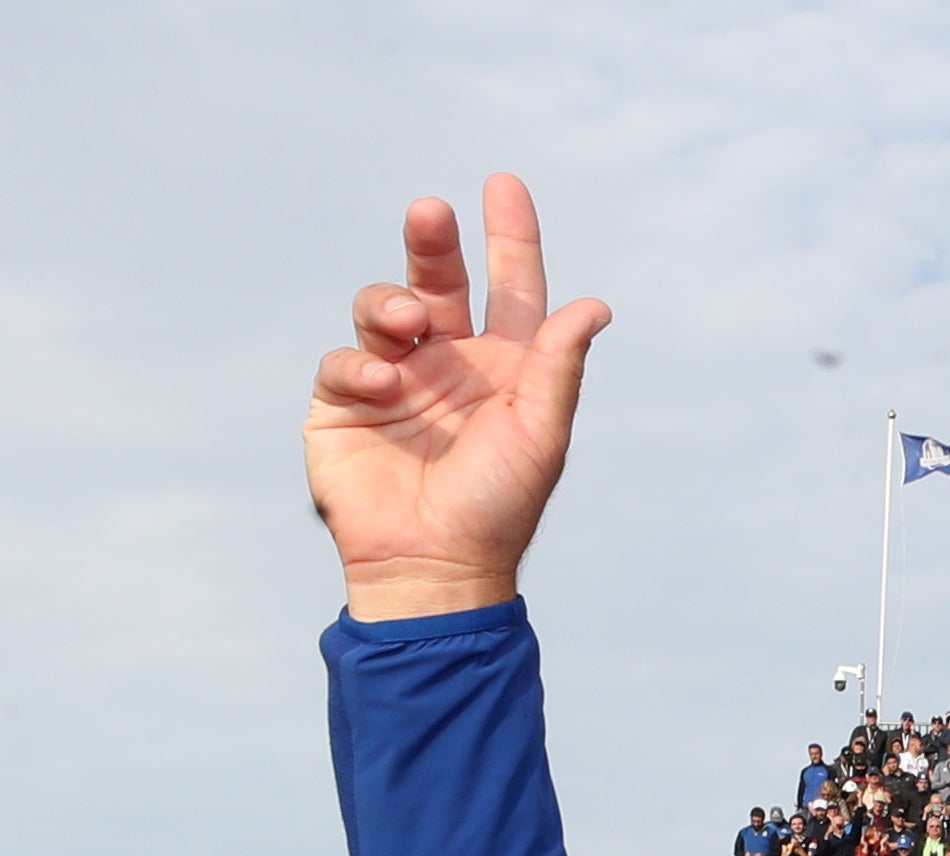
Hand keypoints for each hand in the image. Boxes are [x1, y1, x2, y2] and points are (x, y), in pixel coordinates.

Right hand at [303, 176, 608, 619]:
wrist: (434, 564)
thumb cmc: (498, 506)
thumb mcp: (539, 434)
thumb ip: (557, 367)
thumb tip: (593, 305)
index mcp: (504, 367)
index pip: (511, 289)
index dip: (510, 238)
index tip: (504, 184)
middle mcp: (449, 363)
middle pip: (438, 280)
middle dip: (432, 242)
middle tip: (431, 211)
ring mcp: (395, 378)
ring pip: (383, 306)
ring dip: (392, 305)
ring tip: (409, 327)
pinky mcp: (344, 401)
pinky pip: (346, 360)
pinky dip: (361, 367)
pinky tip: (382, 391)